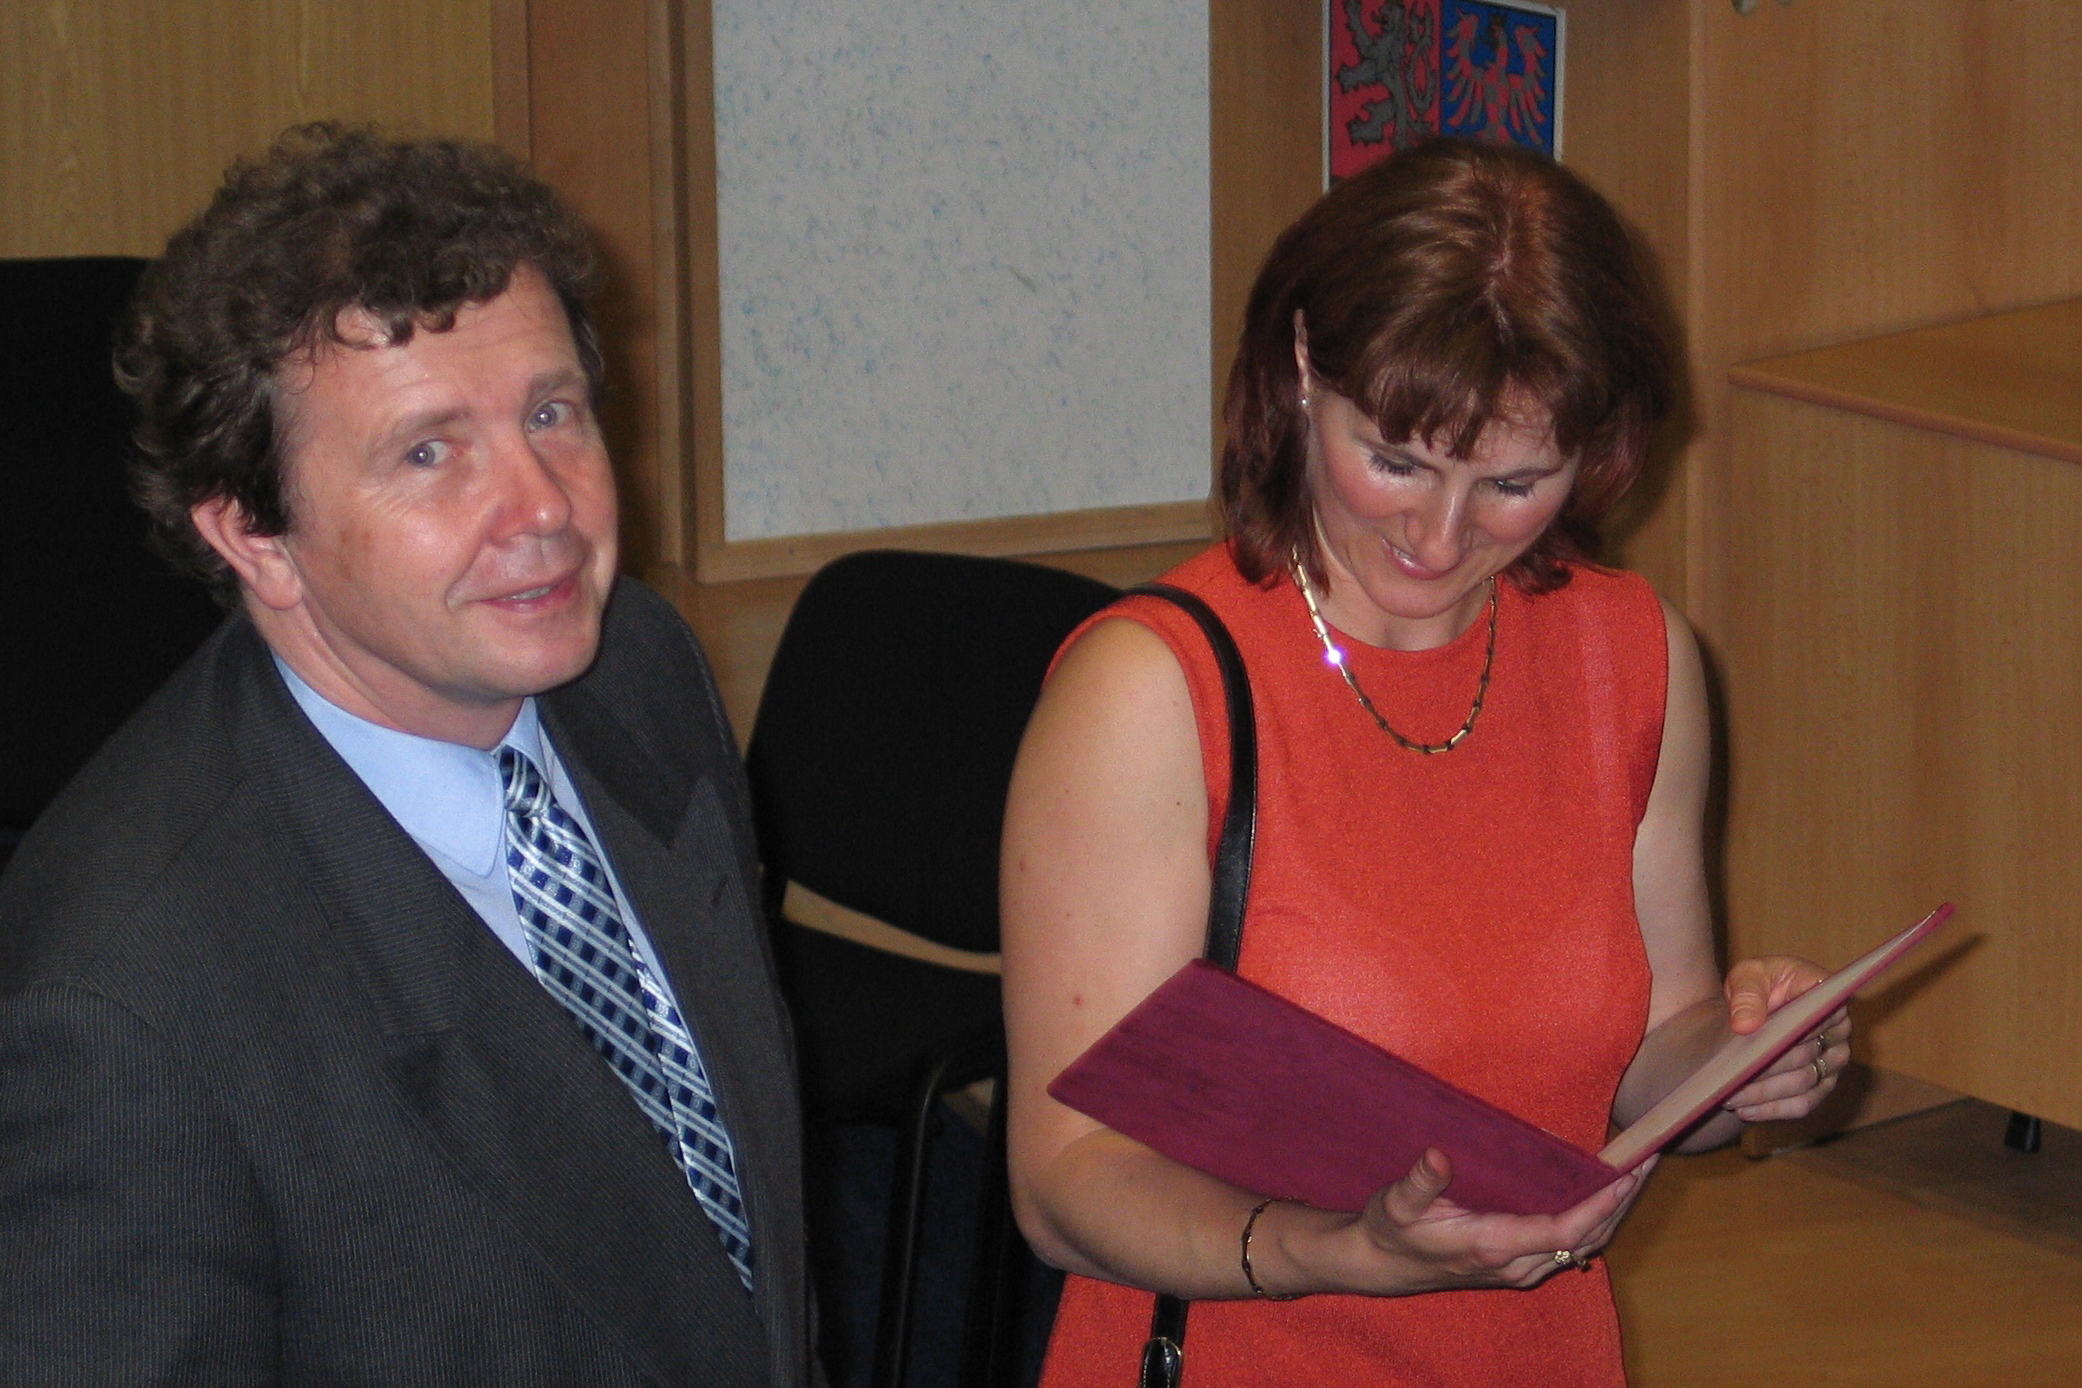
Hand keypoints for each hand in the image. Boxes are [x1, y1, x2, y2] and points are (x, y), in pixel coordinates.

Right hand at [1339, 1148, 1658, 1294]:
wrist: (1384, 1264)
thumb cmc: (1392, 1229)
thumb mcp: (1396, 1203)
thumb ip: (1419, 1182)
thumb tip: (1438, 1156)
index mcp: (1492, 1245)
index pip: (1561, 1230)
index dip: (1598, 1206)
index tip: (1626, 1177)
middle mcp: (1516, 1264)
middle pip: (1587, 1238)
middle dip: (1622, 1202)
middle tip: (1648, 1160)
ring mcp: (1522, 1269)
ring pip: (1584, 1244)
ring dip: (1614, 1211)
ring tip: (1636, 1170)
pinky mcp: (1522, 1265)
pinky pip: (1571, 1245)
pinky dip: (1596, 1219)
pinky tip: (1604, 1194)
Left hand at [1720, 955, 1850, 1122]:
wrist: (1753, 1003)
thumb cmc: (1757, 983)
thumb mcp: (1748, 975)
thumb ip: (1747, 995)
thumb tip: (1746, 1025)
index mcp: (1828, 998)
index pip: (1815, 1021)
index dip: (1788, 1036)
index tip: (1758, 1049)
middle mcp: (1838, 1032)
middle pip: (1805, 1057)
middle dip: (1766, 1071)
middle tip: (1730, 1080)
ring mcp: (1833, 1061)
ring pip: (1804, 1085)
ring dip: (1766, 1095)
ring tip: (1731, 1097)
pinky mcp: (1822, 1084)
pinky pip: (1804, 1104)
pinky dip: (1774, 1110)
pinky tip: (1745, 1110)